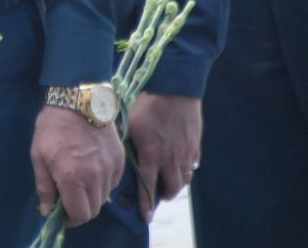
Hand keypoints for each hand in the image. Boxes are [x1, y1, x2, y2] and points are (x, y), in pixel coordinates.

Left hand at [31, 104, 125, 226]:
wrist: (77, 100)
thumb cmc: (52, 128)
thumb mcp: (38, 156)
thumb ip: (44, 187)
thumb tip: (47, 212)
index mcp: (72, 177)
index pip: (80, 215)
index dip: (71, 219)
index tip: (63, 214)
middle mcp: (95, 177)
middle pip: (94, 209)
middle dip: (81, 209)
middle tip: (69, 197)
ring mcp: (110, 169)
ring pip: (104, 197)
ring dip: (92, 195)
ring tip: (78, 180)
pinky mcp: (120, 161)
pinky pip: (113, 182)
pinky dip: (103, 183)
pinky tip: (91, 169)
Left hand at [124, 92, 201, 217]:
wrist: (174, 90)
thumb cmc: (145, 104)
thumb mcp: (127, 123)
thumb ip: (123, 142)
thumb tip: (111, 153)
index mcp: (150, 156)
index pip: (148, 188)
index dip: (146, 204)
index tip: (145, 218)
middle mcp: (170, 160)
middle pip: (171, 189)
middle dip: (163, 196)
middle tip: (156, 195)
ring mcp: (185, 154)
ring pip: (184, 180)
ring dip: (175, 184)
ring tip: (167, 182)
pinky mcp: (195, 146)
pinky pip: (192, 166)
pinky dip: (185, 170)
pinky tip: (178, 165)